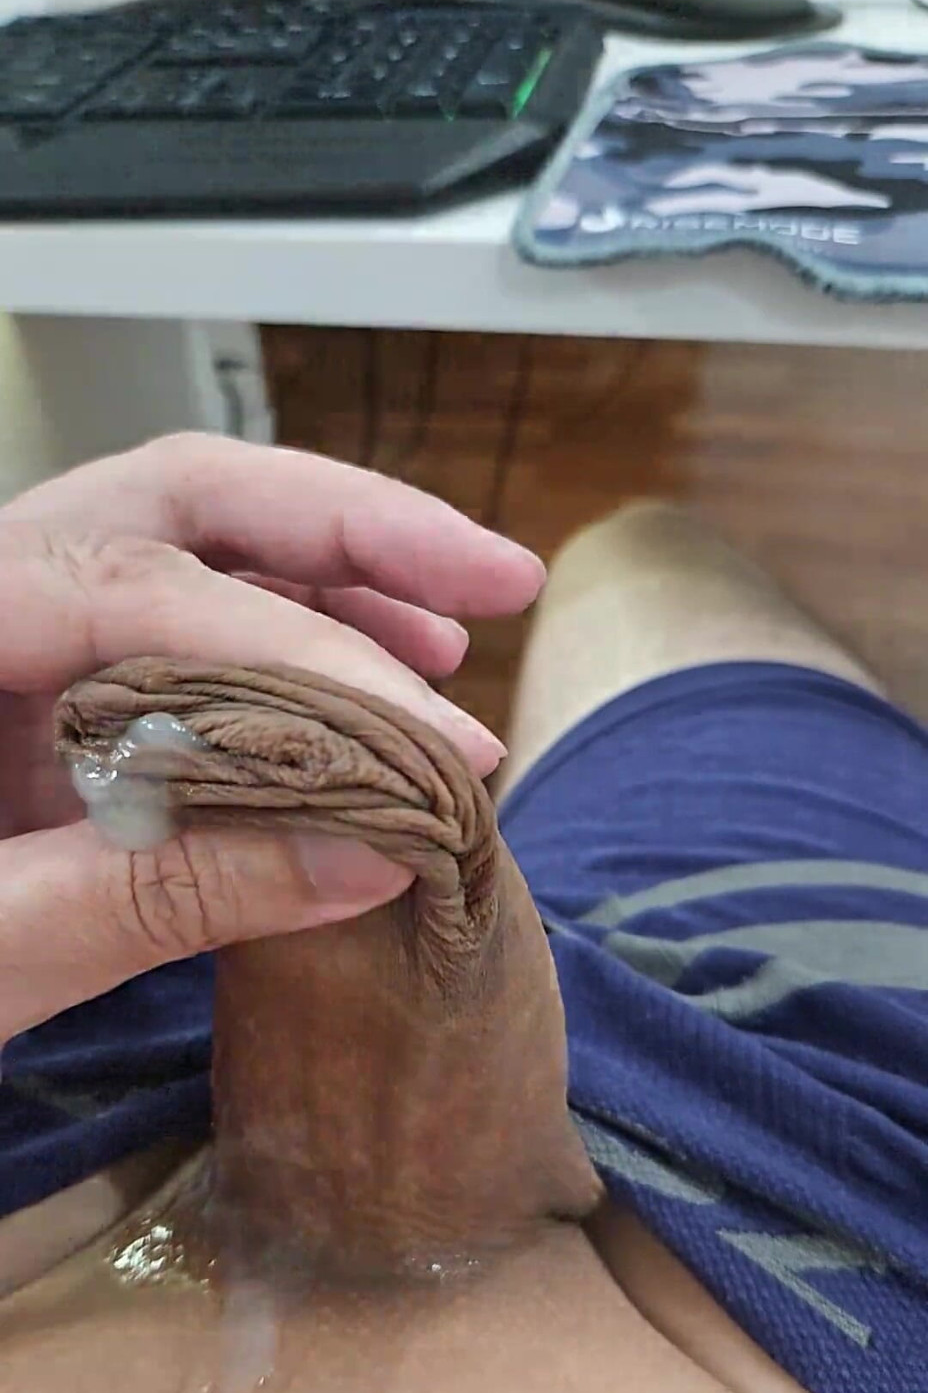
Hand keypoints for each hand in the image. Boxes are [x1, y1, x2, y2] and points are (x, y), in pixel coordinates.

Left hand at [0, 433, 544, 1042]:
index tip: (433, 743)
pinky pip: (171, 627)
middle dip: (350, 528)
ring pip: (181, 542)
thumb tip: (370, 849)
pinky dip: (279, 643)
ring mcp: (3, 636)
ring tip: (454, 637)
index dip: (301, 656)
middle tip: (495, 581)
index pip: (134, 588)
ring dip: (331, 572)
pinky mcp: (34, 690)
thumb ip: (160, 893)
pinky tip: (363, 690)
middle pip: (173, 499)